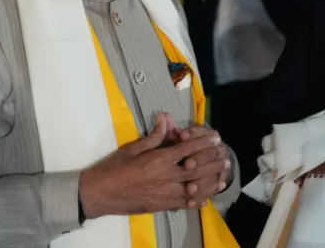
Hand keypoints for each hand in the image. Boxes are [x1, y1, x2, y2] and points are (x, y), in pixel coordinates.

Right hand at [78, 113, 225, 217]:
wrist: (99, 194)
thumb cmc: (114, 168)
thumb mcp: (133, 147)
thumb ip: (154, 136)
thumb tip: (165, 118)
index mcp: (159, 160)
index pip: (188, 148)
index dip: (204, 142)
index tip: (216, 139)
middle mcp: (166, 177)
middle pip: (197, 168)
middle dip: (213, 161)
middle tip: (225, 156)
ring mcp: (165, 194)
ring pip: (195, 188)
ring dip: (210, 181)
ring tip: (222, 176)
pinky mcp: (162, 206)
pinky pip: (184, 204)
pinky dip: (197, 200)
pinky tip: (206, 196)